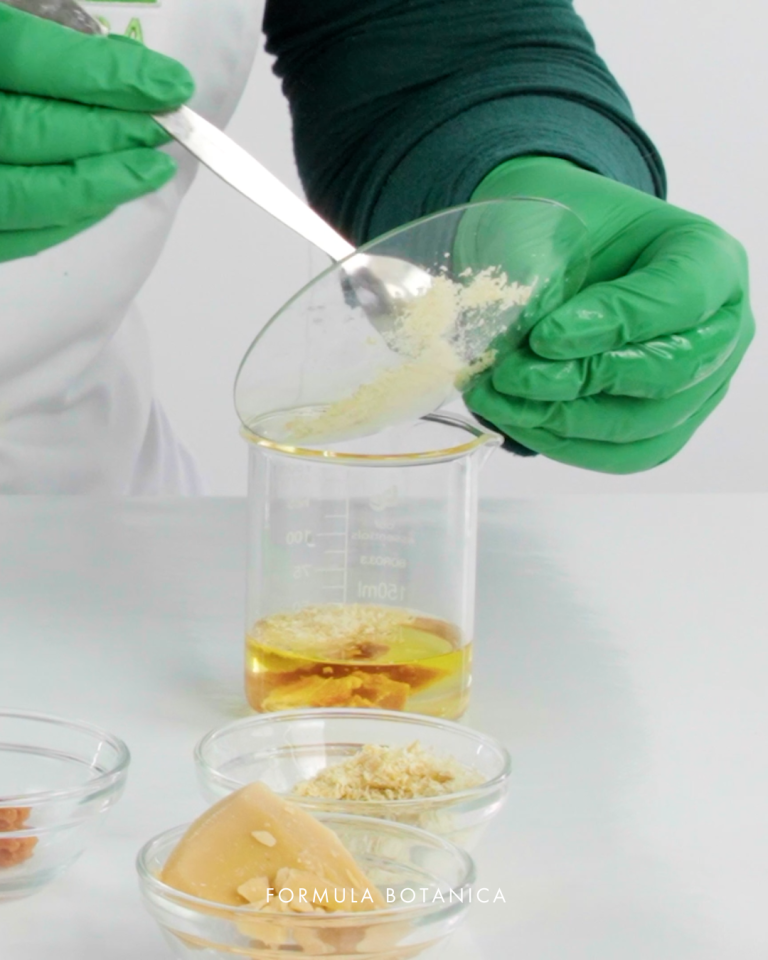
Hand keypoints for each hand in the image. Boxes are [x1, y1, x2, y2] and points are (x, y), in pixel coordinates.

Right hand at [0, 5, 193, 261]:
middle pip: (30, 130)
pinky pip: (11, 236)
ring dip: (98, 184)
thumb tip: (114, 67)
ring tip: (150, 167)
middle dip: (109, 132)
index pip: (24, 58)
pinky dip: (64, 219)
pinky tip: (103, 197)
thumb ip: (30, 30)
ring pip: (23, 195)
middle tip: (165, 127)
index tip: (168, 84)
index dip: (101, 73)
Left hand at [463, 157, 753, 472]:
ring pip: (645, 425)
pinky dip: (568, 445)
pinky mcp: (668, 427)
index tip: (543, 336)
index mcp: (707, 257)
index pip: (679, 295)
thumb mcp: (558, 225)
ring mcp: (702, 385)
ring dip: (564, 420)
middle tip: (511, 375)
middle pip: (669, 371)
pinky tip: (520, 422)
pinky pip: (626, 455)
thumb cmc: (573, 230)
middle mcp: (720, 327)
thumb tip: (521, 345)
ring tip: (499, 402)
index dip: (613, 321)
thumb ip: (551, 278)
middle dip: (580, 379)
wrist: (570, 253)